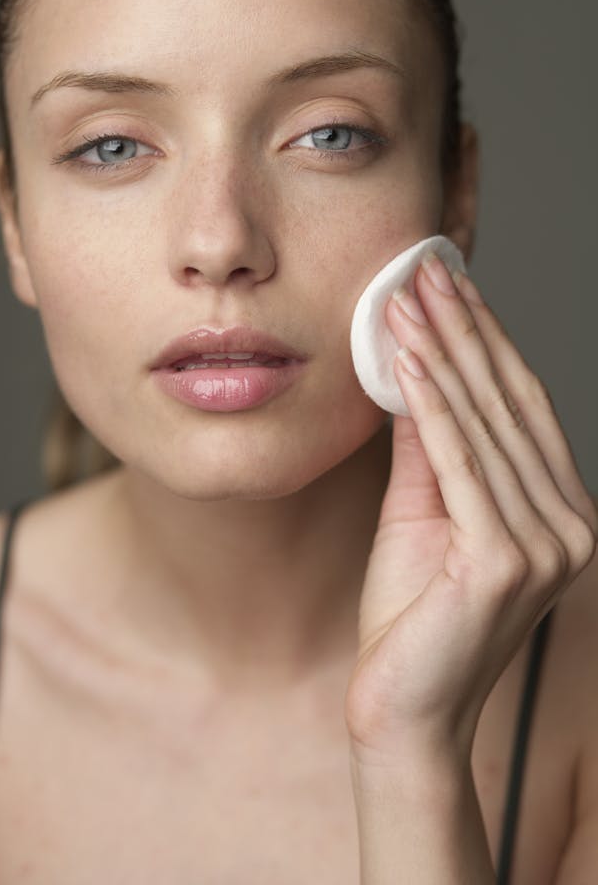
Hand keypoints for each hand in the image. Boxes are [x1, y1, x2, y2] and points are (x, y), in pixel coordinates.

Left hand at [344, 251, 596, 765]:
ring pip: (484, 422)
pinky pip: (458, 461)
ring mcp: (546, 544)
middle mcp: (569, 523)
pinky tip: (406, 354)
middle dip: (463, 328)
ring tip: (406, 295)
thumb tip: (414, 369)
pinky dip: (429, 402)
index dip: (484, 339)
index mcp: (560, 510)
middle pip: (508, 402)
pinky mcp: (506, 560)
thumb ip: (426, 445)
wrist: (404, 707)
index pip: (521, 405)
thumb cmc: (410, 614)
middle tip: (425, 267)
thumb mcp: (422, 511)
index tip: (447, 284)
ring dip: (442, 351)